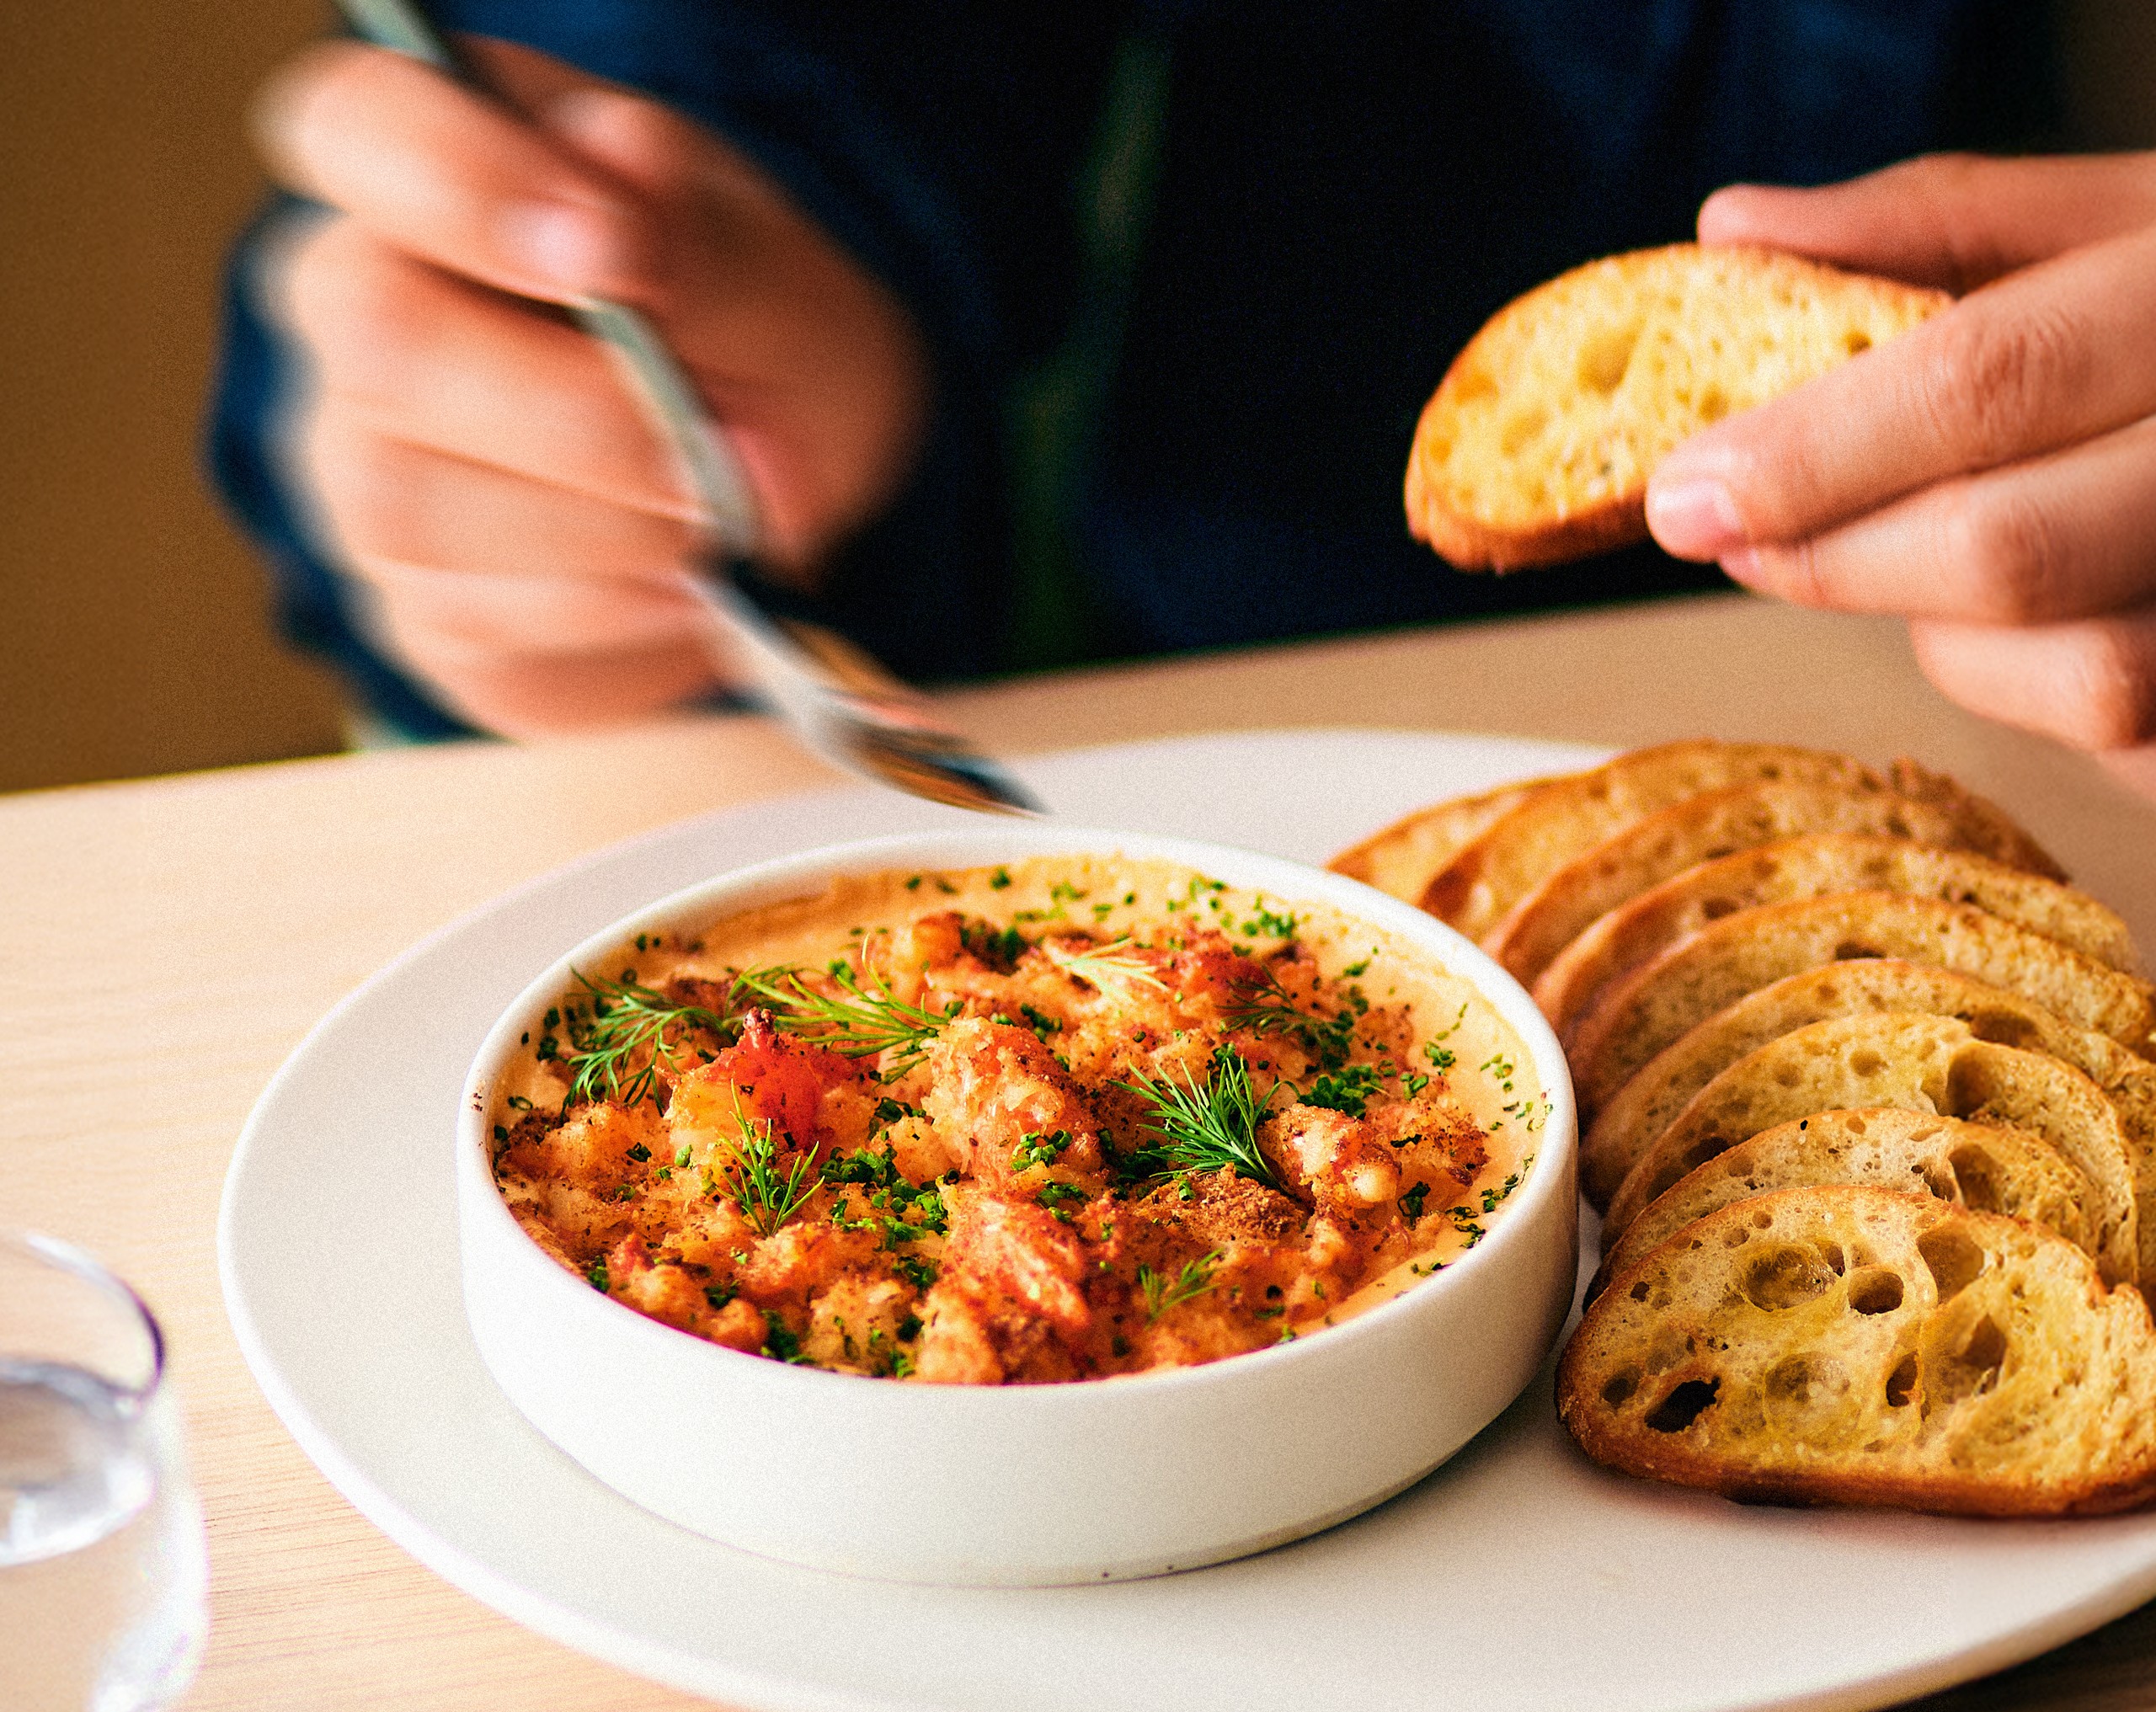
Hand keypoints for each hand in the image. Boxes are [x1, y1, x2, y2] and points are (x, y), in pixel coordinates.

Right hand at [253, 38, 929, 735]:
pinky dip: (617, 615)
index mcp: (433, 161)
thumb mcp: (780, 275)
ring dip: (610, 534)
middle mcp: (357, 306)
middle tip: (712, 454)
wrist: (784, 492)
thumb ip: (705, 243)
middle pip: (381, 344)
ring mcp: (363, 468)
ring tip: (719, 519)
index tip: (613, 249)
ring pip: (418, 511)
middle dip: (578, 415)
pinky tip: (683, 584)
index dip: (466, 186)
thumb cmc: (759, 342)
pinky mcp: (415, 608)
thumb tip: (626, 225)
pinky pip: (481, 627)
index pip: (361, 127)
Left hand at [1643, 152, 2155, 800]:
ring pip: (2078, 675)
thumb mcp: (2114, 220)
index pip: (1983, 383)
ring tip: (1925, 558)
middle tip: (1736, 543)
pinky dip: (2037, 690)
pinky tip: (2037, 616)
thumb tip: (1732, 228)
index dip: (1810, 453)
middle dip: (1834, 563)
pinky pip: (2127, 741)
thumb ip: (1932, 223)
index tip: (1680, 494)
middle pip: (2006, 551)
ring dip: (1951, 637)